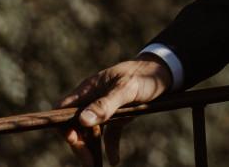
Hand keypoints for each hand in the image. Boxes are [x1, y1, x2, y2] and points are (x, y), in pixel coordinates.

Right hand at [56, 55, 171, 165]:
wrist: (165, 70)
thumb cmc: (144, 75)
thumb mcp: (127, 88)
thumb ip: (105, 104)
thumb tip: (83, 121)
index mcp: (89, 89)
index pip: (63, 109)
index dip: (63, 125)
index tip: (73, 139)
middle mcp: (92, 99)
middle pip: (75, 124)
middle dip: (79, 143)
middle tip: (88, 161)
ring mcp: (104, 108)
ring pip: (90, 132)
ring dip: (91, 149)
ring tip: (94, 166)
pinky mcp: (118, 115)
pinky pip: (109, 134)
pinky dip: (109, 147)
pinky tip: (114, 160)